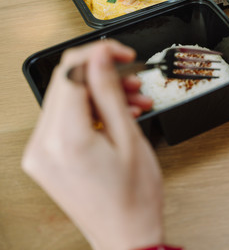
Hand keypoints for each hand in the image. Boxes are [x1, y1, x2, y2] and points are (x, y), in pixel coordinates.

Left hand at [22, 40, 162, 249]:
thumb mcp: (130, 138)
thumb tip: (100, 58)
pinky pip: (64, 121)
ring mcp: (40, 154)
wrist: (125, 237)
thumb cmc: (134, 199)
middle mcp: (43, 146)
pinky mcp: (44, 159)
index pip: (71, 72)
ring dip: (98, 94)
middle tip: (132, 79)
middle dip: (101, 74)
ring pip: (66, 101)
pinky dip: (90, 112)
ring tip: (132, 101)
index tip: (120, 53)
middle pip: (65, 84)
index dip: (98, 54)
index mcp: (66, 140)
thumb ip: (110, 93)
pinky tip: (116, 116)